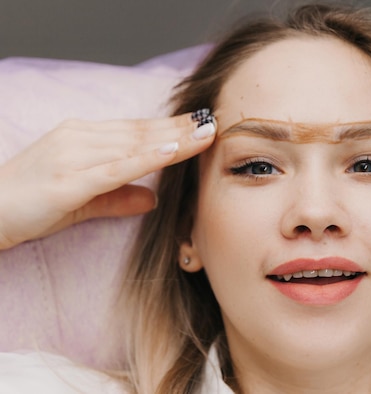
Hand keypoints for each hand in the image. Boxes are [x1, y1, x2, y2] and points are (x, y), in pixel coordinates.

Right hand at [0, 113, 215, 249]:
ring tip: (204, 132)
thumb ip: (118, 197)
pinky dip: (144, 159)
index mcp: (82, 138)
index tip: (200, 123)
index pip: (136, 130)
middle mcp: (79, 139)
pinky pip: (114, 168)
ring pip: (134, 146)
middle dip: (180, 128)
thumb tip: (153, 199)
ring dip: (173, 140)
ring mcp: (73, 157)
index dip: (170, 128)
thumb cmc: (31, 204)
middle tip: (214, 120)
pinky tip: (169, 151)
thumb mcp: (82, 200)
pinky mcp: (67, 180)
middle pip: (140, 133)